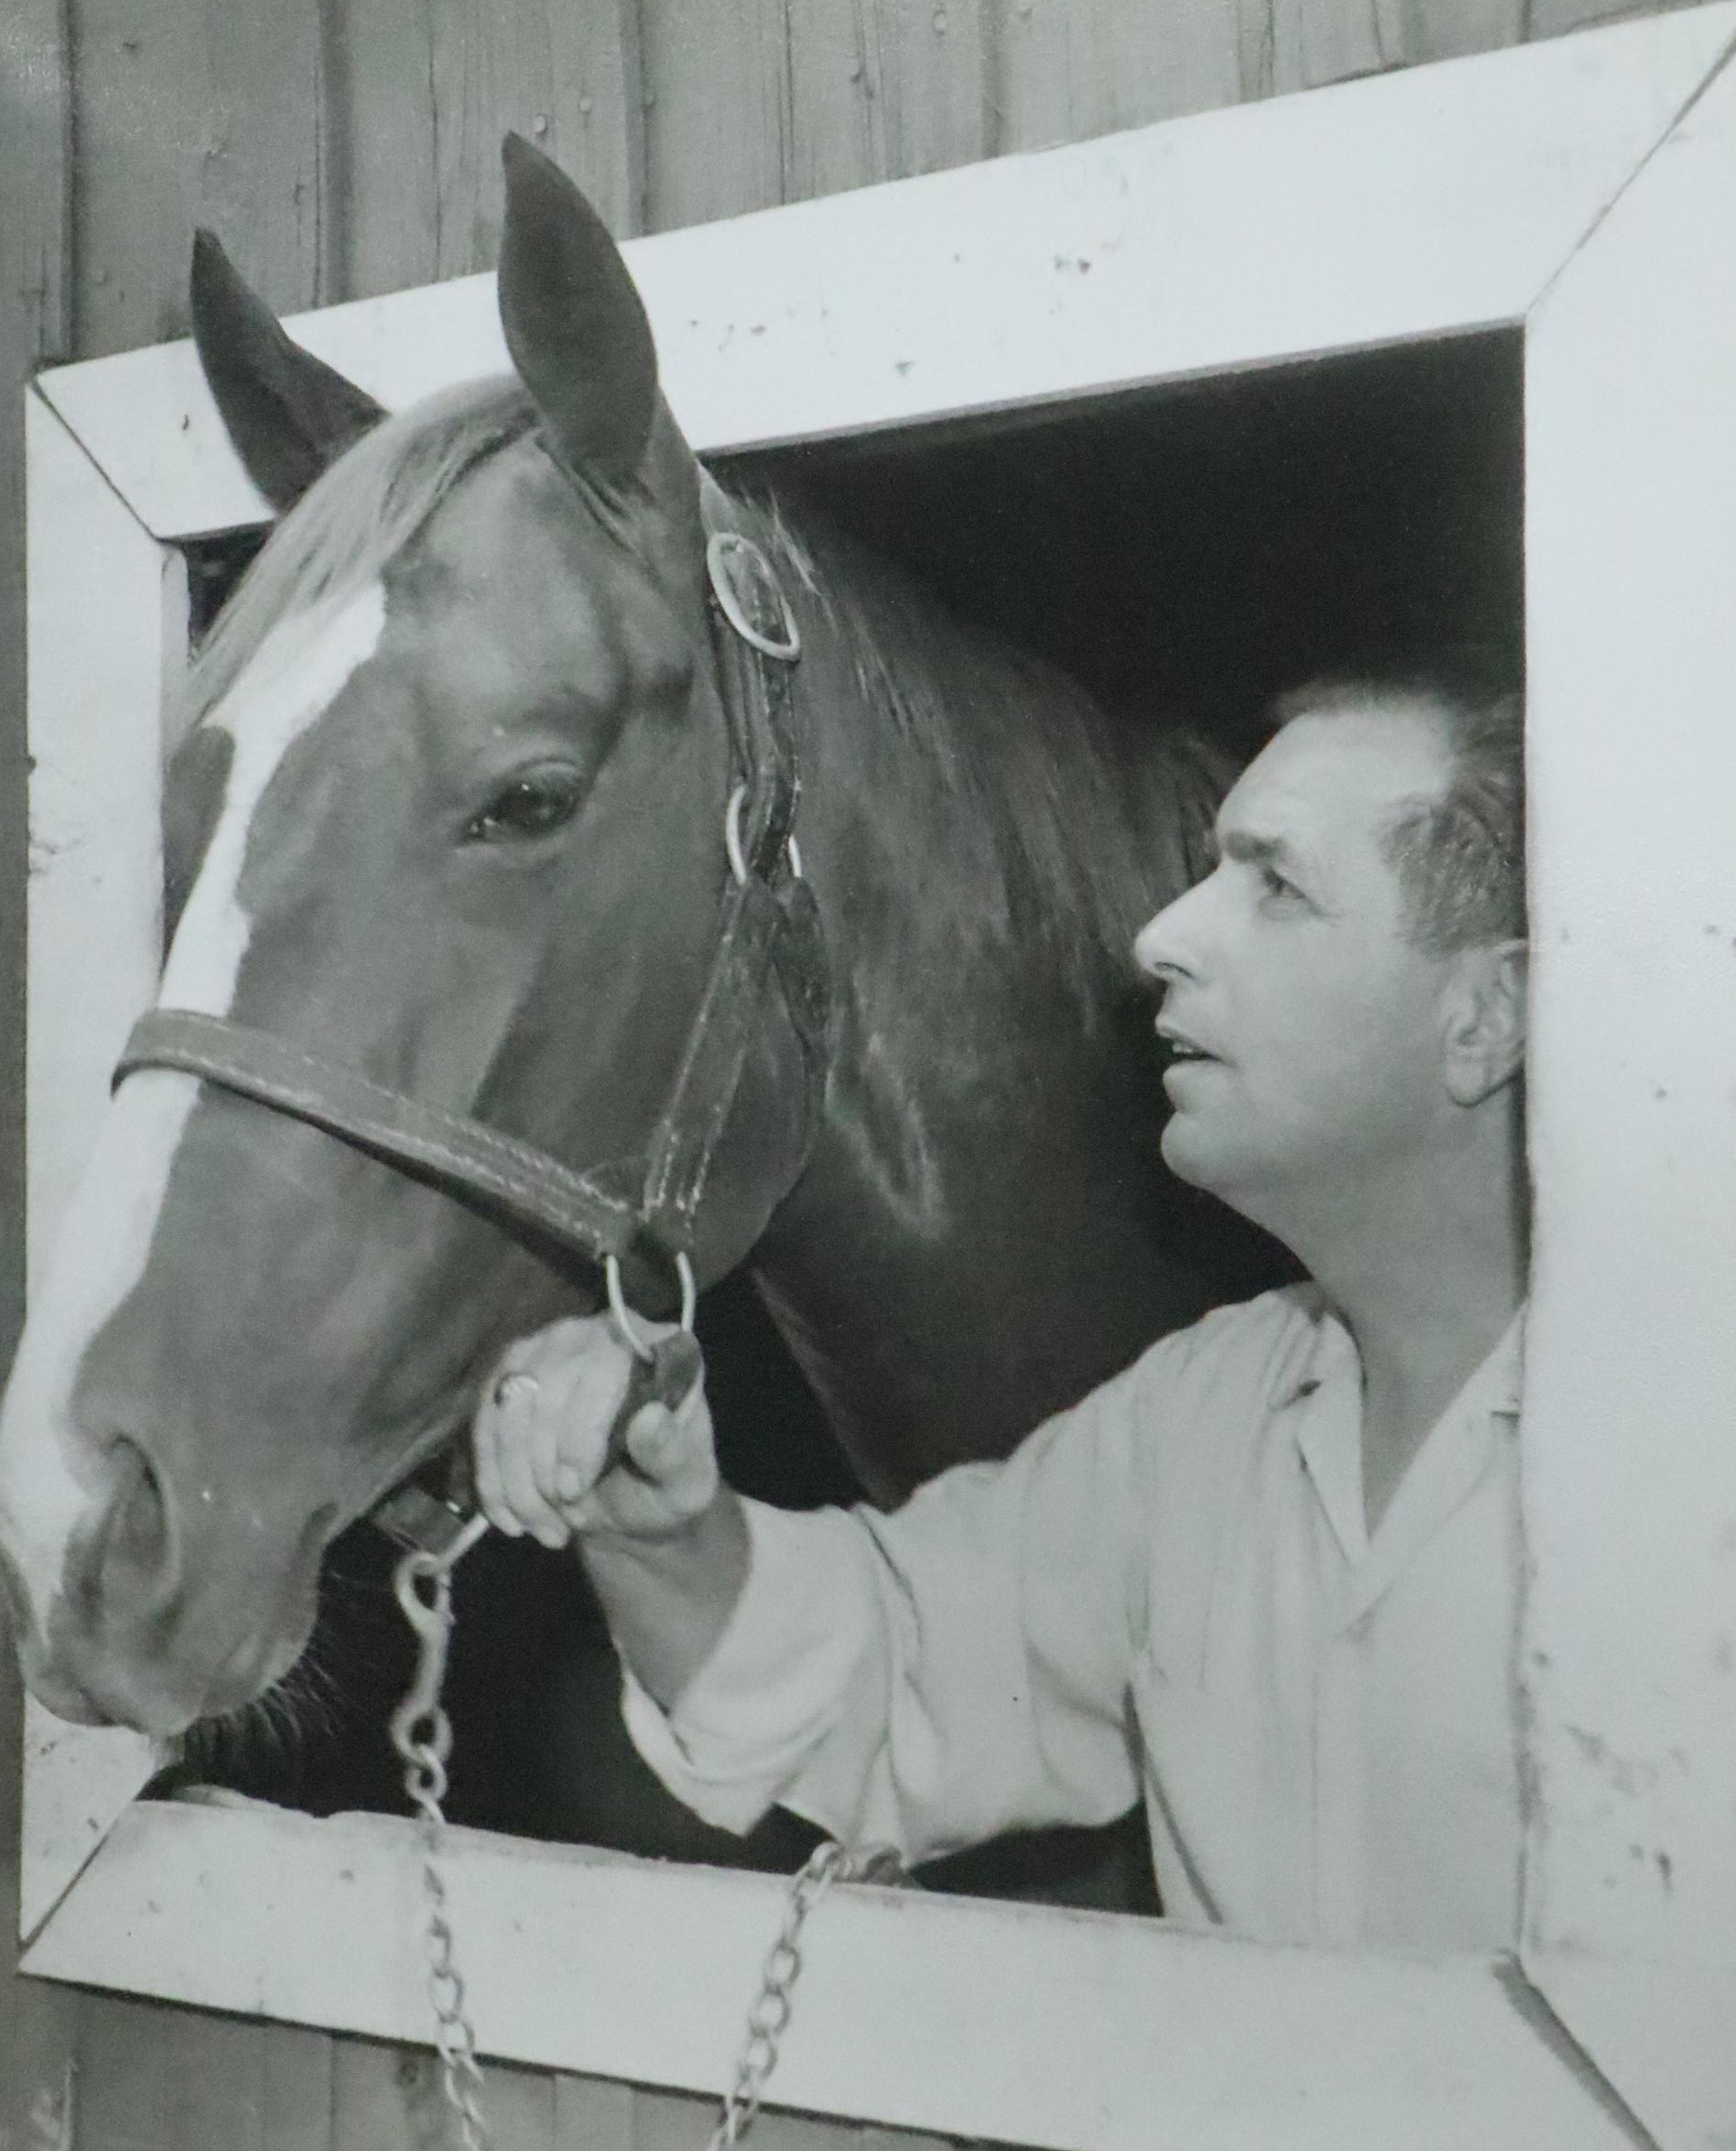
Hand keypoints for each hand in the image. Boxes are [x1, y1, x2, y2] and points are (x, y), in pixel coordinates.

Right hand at [472, 1315, 718, 1549]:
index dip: (578, 1434)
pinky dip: (491, 1480)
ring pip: (504, 1407)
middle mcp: (594, 1333)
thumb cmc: (664, 1487)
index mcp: (653, 1345)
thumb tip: (650, 1419)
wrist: (628, 1505)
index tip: (573, 1492)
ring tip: (542, 1529)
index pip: (600, 1369)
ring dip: (514, 1480)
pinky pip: (482, 1426)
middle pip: (542, 1386)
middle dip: (541, 1468)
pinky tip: (510, 1520)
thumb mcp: (686, 1484)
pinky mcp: (507, 1380)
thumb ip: (674, 1454)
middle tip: (561, 1522)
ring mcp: (545, 1350)